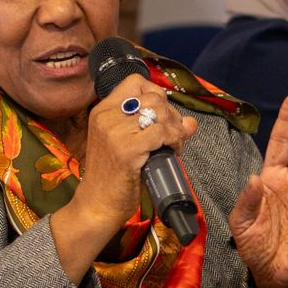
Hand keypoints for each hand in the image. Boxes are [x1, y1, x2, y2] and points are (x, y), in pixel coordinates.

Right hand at [51, 73, 197, 280]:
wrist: (97, 204)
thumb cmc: (114, 175)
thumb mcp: (132, 144)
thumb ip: (159, 128)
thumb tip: (191, 122)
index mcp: (103, 110)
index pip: (136, 82)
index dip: (157, 95)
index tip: (163, 116)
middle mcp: (106, 116)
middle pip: (154, 97)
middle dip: (172, 115)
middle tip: (173, 135)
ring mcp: (115, 131)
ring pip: (161, 112)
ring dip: (176, 128)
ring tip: (175, 145)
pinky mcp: (126, 149)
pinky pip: (162, 133)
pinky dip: (175, 140)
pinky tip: (173, 152)